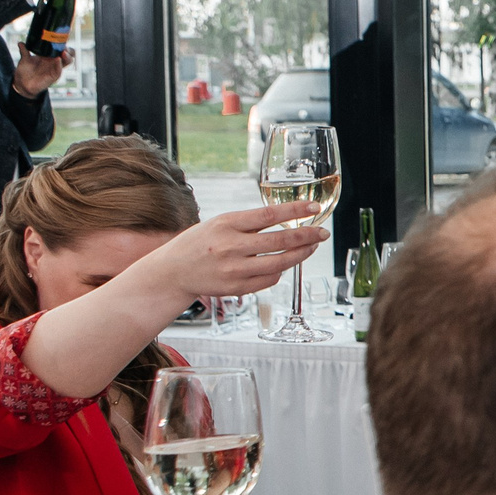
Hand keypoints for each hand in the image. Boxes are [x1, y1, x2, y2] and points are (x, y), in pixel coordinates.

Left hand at [10, 46, 70, 97]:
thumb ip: (24, 51)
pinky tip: (57, 59)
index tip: (59, 39)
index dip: (63, 44)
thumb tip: (20, 43)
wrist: (22, 84)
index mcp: (50, 56)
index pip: (62, 49)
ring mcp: (55, 69)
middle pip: (69, 55)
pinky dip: (59, 64)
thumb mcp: (25, 59)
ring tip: (63, 52)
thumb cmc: (25, 72)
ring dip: (67, 56)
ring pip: (68, 62)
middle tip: (63, 46)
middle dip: (69, 50)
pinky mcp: (53, 76)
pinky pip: (59, 70)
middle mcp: (55, 62)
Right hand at [133, 202, 328, 302]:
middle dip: (308, 236)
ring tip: (312, 246)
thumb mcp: (219, 224)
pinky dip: (281, 271)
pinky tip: (284, 264)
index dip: (295, 211)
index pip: (268, 215)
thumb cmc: (199, 243)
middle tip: (323, 232)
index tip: (314, 207)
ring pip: (280, 263)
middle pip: (280, 241)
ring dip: (301, 254)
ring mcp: (234, 270)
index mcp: (226, 224)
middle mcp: (231, 247)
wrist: (172, 271)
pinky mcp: (237, 288)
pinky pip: (270, 279)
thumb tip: (287, 220)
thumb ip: (249, 223)